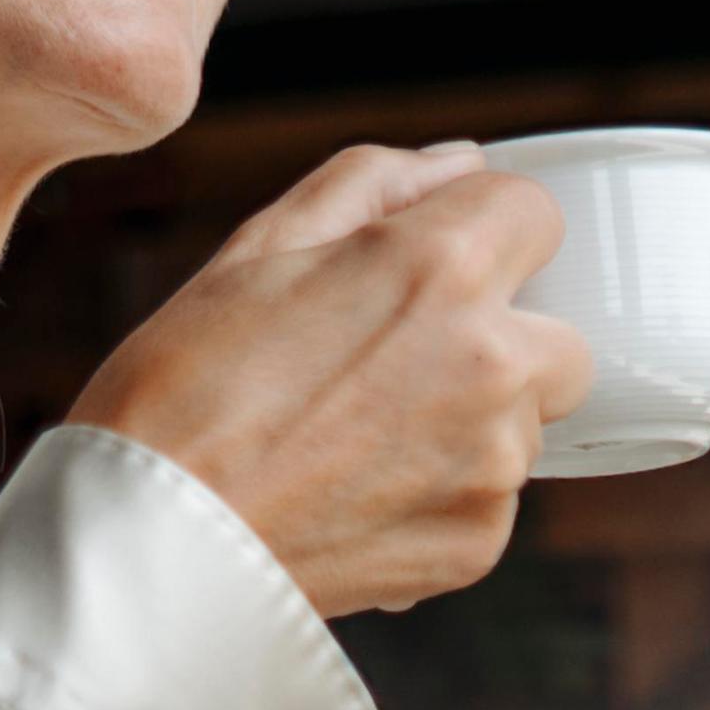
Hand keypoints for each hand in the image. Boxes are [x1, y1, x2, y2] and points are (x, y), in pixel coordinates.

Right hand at [70, 143, 593, 616]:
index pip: (536, 212)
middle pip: (562, 336)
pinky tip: (353, 493)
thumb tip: (458, 165)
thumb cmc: (180, 389)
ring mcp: (493, 464)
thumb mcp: (257, 248)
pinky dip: (439, 495)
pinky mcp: (479, 545)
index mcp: (443, 269)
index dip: (482, 230)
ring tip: (354, 438)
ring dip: (470, 422)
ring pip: (525, 425)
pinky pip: (488, 499)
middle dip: (502, 339)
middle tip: (394, 364)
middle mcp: (493, 365)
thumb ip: (373, 183)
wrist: (147, 545)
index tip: (432, 264)